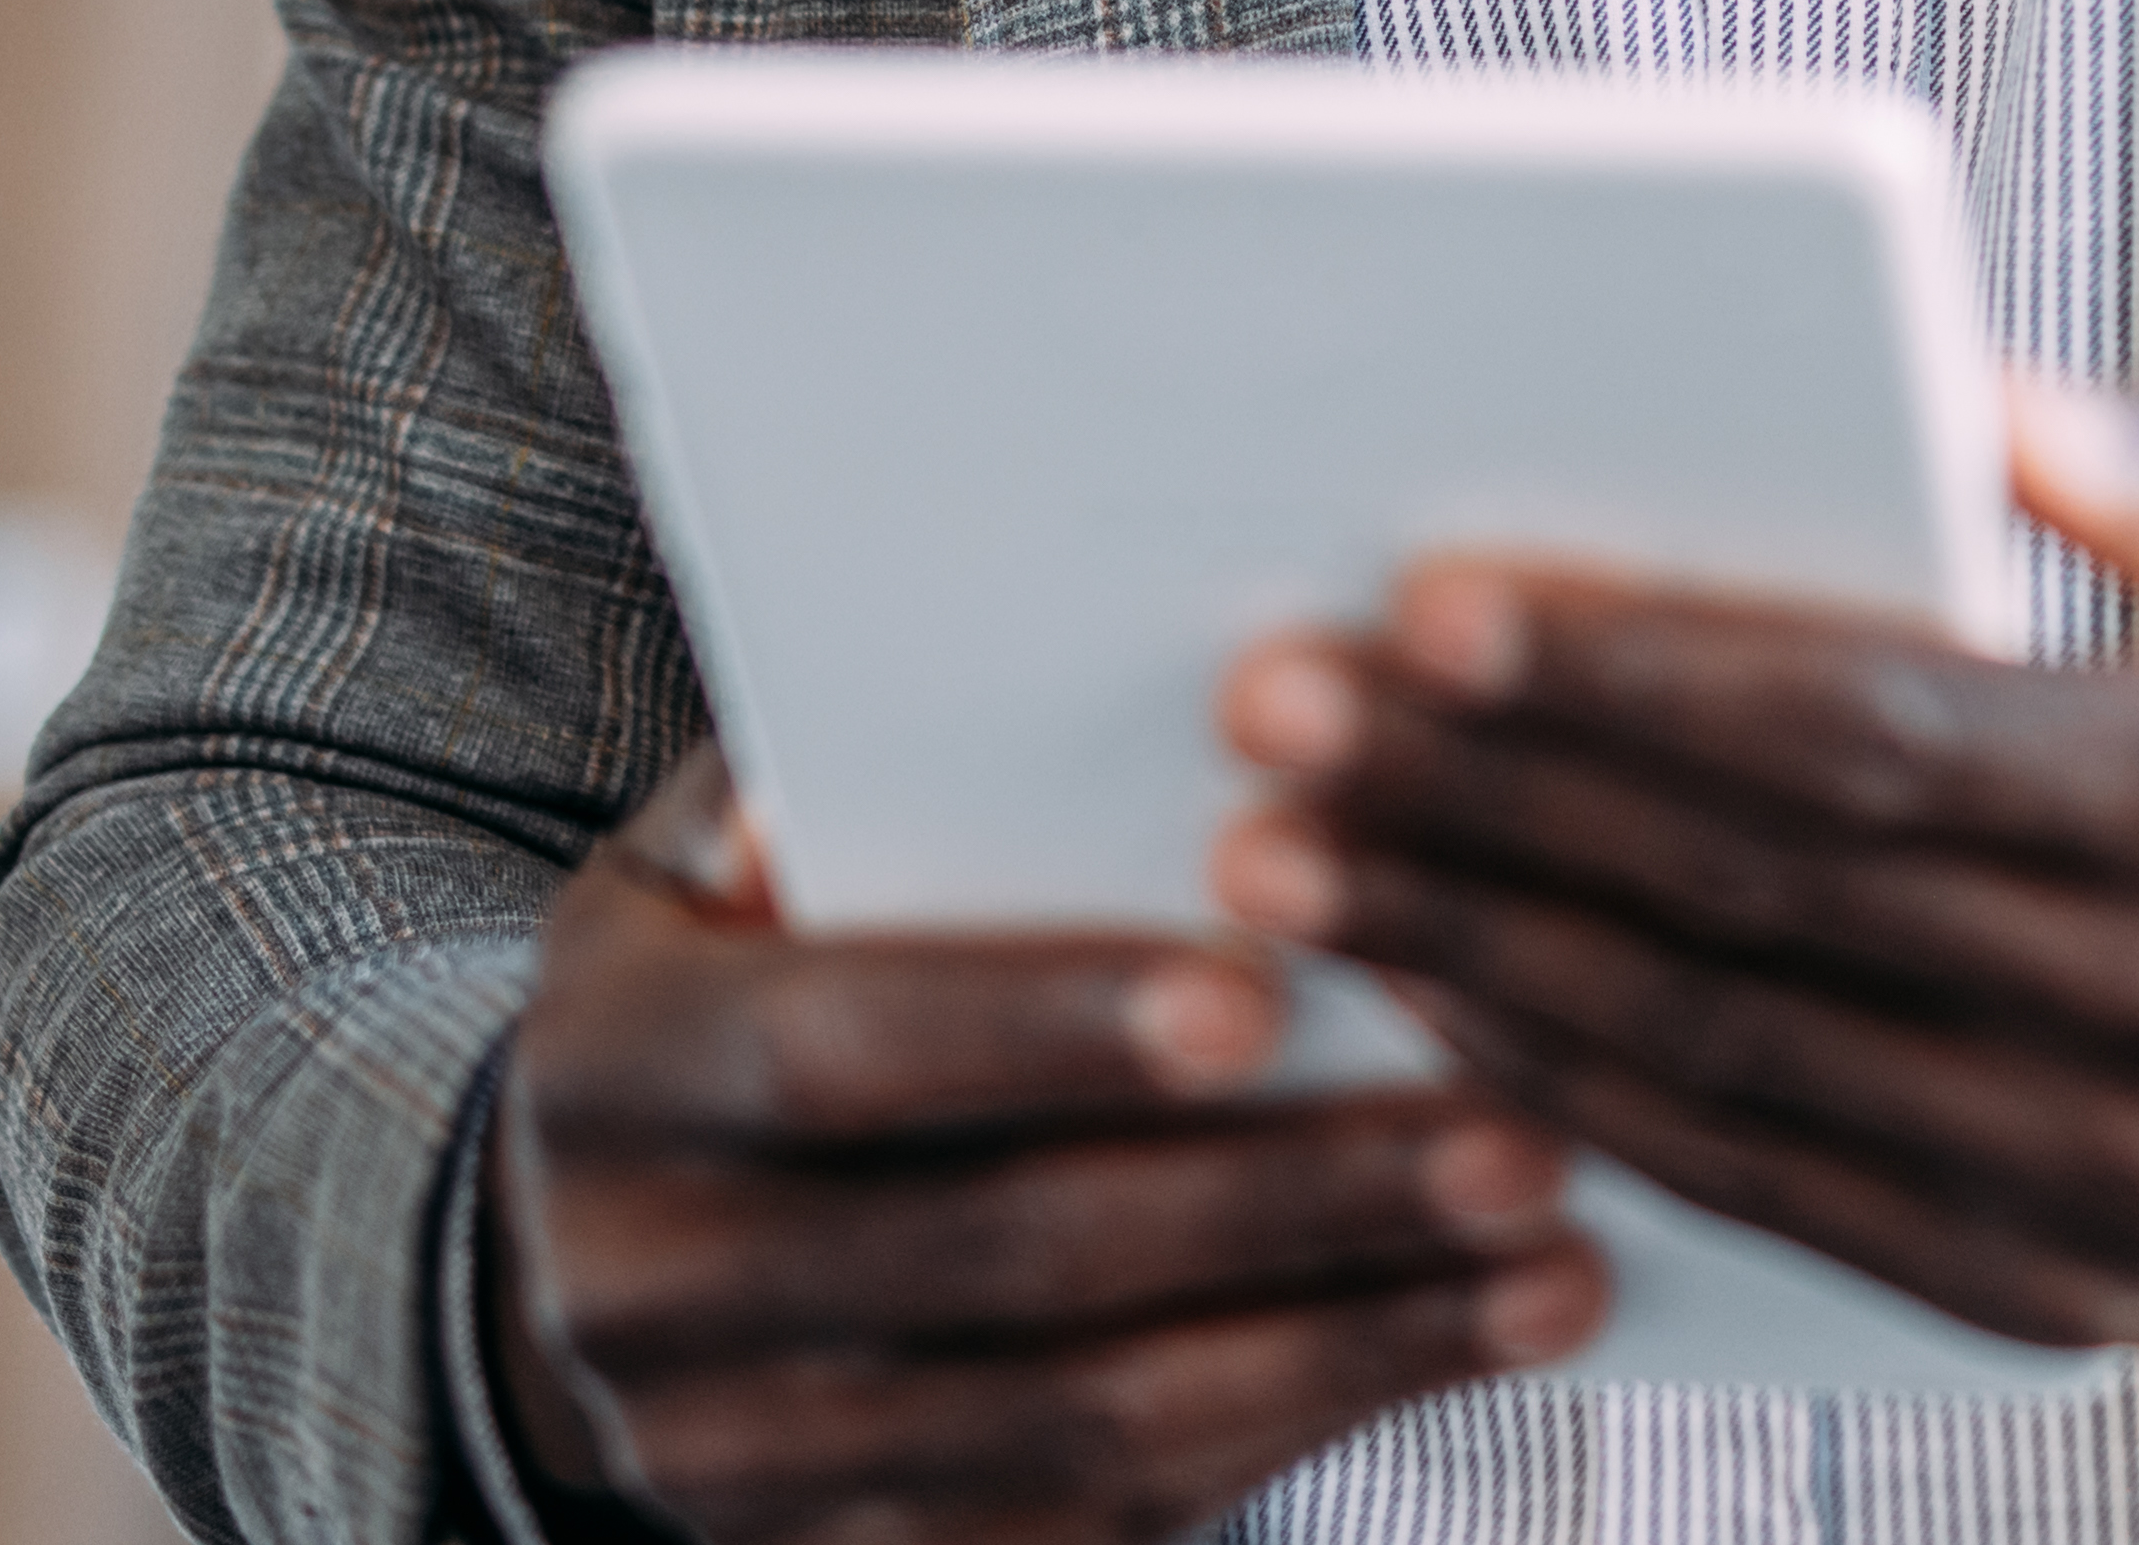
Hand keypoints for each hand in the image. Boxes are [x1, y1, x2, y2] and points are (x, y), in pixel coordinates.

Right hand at [483, 748, 1607, 1538]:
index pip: (837, 1050)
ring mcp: (740, 1467)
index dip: (1045, 1028)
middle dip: (1282, 1193)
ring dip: (1347, 1335)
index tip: (1262, 995)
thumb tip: (1026, 679)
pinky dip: (1304, 1431)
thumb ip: (845, 776)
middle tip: (1514, 1129)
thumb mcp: (710, 864)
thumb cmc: (726, 984)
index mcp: (610, 1076)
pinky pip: (1104, 1520)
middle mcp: (647, 1293)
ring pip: (1085, 1416)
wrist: (591, 1264)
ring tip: (1546, 1244)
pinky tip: (1463, 1347)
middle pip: (1002, 1253)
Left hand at [1204, 370, 2138, 1358]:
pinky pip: (1776, 1194)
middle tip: (1273, 718)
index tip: (1432, 606)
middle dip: (1489, 805)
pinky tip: (1448, 999)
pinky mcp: (2077, 1302)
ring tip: (1291, 858)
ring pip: (1737, 1067)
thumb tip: (1968, 386)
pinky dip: (1584, 1101)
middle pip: (1770, 902)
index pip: (1887, 737)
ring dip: (1483, 958)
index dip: (1640, 679)